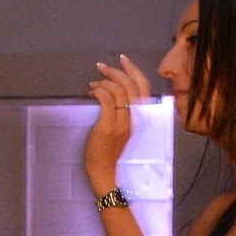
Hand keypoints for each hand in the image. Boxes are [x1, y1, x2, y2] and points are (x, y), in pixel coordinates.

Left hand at [84, 54, 153, 190]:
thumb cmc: (111, 155)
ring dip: (104, 81)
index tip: (123, 60)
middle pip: (132, 85)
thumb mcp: (123, 132)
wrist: (107, 175)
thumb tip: (111, 96)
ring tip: (93, 83)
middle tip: (101, 66)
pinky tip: (92, 92)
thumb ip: (122, 115)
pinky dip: (99, 91)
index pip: (143, 88)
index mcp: (140, 118)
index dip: (134, 71)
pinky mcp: (109, 126)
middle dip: (117, 70)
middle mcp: (134, 119)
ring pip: (119, 90)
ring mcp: (122, 123)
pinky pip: (107, 100)